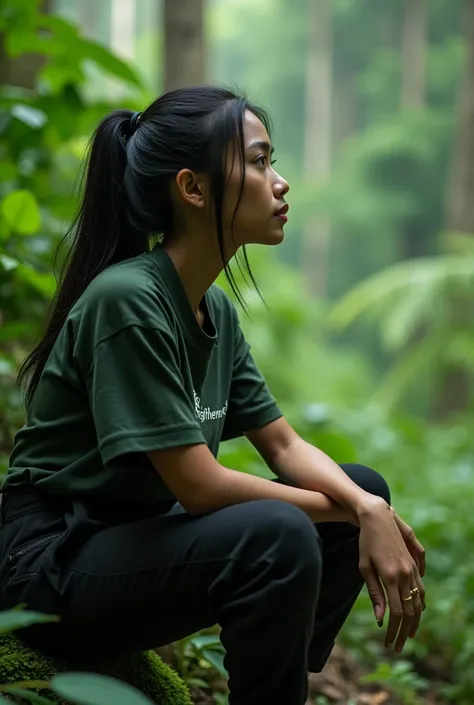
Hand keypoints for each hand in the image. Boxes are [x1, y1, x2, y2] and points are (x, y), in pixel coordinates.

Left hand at [357, 497, 424, 653]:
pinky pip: (421, 588)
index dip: (394, 630)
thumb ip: (374, 593)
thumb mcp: (364, 567)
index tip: (387, 642)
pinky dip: (420, 604)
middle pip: (410, 611)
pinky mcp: (414, 563)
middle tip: (396, 646)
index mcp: (391, 577)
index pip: (398, 613)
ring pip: (419, 601)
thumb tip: (380, 618)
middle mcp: (405, 574)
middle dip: (404, 632)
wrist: (377, 517)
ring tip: (408, 635)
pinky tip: (416, 613)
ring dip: (414, 621)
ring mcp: (412, 568)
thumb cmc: (366, 542)